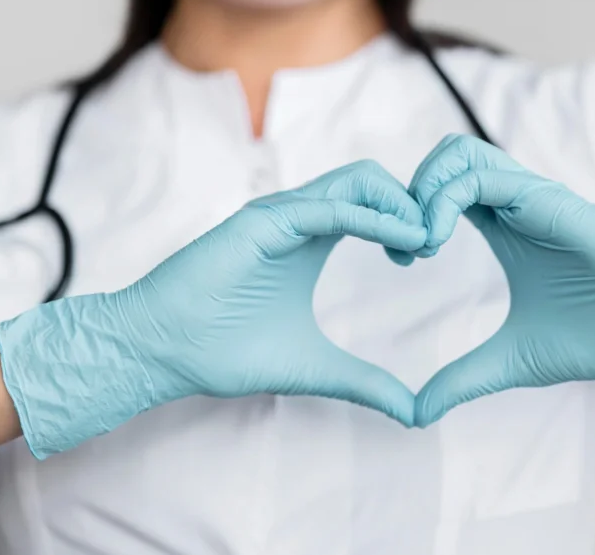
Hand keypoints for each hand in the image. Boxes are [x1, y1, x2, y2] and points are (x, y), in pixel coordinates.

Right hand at [0, 160, 426, 458]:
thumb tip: (414, 413)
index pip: (373, 204)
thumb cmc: (224, 352)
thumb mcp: (315, 367)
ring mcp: (281, 215)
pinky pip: (328, 208)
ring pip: (356, 182)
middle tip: (431, 243)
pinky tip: (400, 240)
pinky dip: (371, 218)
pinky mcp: (263, 223)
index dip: (407, 219)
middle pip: (372, 182)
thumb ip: (365, 381)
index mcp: (312, 239)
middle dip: (411, 203)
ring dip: (399, 204)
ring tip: (423, 241)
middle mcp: (299, 218)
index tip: (424, 254)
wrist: (162, 353)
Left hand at [405, 135, 594, 426]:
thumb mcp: (514, 361)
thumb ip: (463, 380)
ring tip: (421, 241)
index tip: (400, 259)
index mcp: (505, 227)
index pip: (442, 190)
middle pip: (444, 159)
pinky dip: (442, 199)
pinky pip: (481, 176)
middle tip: (403, 247)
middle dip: (407, 193)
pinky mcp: (547, 199)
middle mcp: (514, 203)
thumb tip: (417, 414)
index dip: (409, 214)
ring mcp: (530, 197)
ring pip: (458, 153)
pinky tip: (435, 240)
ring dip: (423, 188)